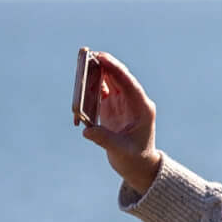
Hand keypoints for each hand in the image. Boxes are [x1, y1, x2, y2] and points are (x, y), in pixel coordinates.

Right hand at [76, 49, 163, 194]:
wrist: (137, 166)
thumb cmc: (134, 159)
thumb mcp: (121, 151)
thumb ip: (105, 139)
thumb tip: (87, 130)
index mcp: (142, 108)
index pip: (129, 83)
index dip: (116, 69)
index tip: (102, 58)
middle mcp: (133, 102)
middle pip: (118, 78)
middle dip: (103, 66)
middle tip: (87, 56)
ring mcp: (122, 103)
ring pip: (108, 81)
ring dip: (95, 74)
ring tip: (80, 65)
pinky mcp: (111, 107)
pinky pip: (100, 91)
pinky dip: (89, 88)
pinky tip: (80, 85)